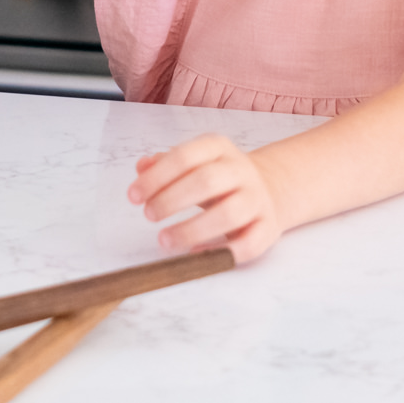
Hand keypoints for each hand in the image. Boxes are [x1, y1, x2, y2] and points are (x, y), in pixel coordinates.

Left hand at [129, 134, 286, 263]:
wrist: (270, 188)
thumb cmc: (220, 179)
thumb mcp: (195, 163)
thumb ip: (166, 164)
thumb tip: (142, 167)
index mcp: (219, 148)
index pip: (185, 156)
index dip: (156, 177)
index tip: (133, 196)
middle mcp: (241, 171)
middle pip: (206, 181)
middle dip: (171, 200)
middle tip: (149, 215)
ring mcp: (257, 199)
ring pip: (228, 214)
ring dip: (192, 229)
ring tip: (165, 240)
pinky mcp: (268, 228)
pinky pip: (247, 243)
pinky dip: (221, 251)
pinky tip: (195, 253)